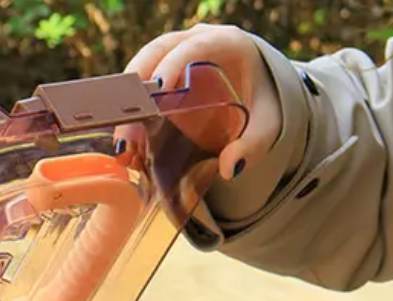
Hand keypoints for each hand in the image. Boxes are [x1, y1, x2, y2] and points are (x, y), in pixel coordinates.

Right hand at [126, 25, 282, 182]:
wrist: (258, 90)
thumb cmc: (263, 104)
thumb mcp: (268, 125)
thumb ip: (254, 146)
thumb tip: (230, 169)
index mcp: (225, 42)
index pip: (193, 47)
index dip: (171, 66)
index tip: (157, 93)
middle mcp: (196, 40)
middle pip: (157, 53)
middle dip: (138, 90)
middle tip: (130, 129)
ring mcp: (176, 51)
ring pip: (142, 67)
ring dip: (127, 103)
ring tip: (124, 144)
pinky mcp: (164, 70)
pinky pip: (141, 82)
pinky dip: (131, 109)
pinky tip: (128, 141)